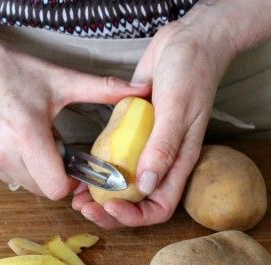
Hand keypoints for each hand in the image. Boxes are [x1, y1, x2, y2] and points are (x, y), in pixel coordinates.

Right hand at [0, 44, 149, 199]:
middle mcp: (1, 154)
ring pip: (24, 185)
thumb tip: (141, 90)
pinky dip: (14, 166)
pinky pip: (5, 177)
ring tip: (30, 140)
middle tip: (53, 147)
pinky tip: (10, 140)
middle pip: (42, 190)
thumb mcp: (59, 80)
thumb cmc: (9, 70)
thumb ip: (102, 89)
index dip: (70, 182)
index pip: (56, 188)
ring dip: (34, 170)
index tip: (74, 166)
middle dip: (54, 174)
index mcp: (26, 135)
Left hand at [72, 17, 236, 227]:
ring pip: (123, 185)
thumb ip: (163, 147)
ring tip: (77, 198)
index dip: (136, 216)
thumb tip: (147, 185)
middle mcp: (162, 160)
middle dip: (111, 212)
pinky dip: (98, 170)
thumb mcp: (177, 109)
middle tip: (85, 209)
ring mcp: (146, 147)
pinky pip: (114, 159)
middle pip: (137, 202)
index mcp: (179, 162)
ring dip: (101, 196)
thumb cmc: (192, 73)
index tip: (111, 207)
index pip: (160, 206)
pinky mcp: (131, 132)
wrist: (188, 41)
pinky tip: (81, 170)